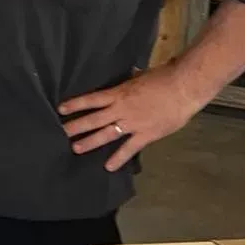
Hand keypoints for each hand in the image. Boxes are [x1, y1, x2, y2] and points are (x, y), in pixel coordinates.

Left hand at [58, 64, 203, 171]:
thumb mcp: (140, 77)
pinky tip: (108, 167)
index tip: (61, 109)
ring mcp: (132, 123)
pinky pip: (129, 149)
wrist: (183, 88)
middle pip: (94, 119)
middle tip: (61, 133)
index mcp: (119, 93)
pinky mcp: (146, 135)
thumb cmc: (163, 77)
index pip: (92, 99)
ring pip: (106, 134)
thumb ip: (129, 82)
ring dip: (90, 142)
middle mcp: (121, 109)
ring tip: (75, 148)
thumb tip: (126, 77)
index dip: (75, 104)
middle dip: (76, 126)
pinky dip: (118, 158)